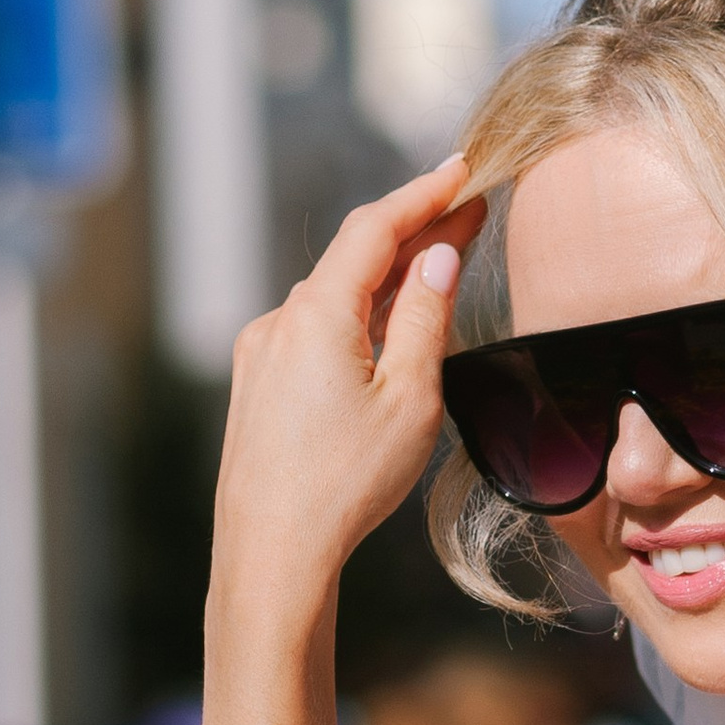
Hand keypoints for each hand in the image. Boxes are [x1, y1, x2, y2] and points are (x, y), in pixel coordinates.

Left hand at [214, 158, 486, 600]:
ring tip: (438, 272)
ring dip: (387, 283)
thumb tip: (437, 259)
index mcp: (317, 313)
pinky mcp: (256, 388)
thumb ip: (426, 319)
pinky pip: (314, 336)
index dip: (424, 193)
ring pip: (334, 300)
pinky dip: (357, 322)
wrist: (271, 556)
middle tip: (469, 215)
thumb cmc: (345, 485)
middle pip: (354, 260)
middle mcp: (279, 321)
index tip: (463, 168)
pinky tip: (387, 336)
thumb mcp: (410, 399)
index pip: (376, 227)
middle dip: (413, 236)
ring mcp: (261, 355)